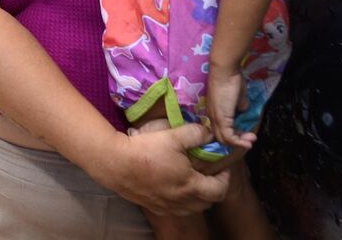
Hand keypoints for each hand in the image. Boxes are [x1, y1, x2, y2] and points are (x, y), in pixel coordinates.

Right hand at [102, 123, 230, 215]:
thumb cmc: (146, 150)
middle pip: (208, 203)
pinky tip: (172, 188)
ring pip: (192, 209)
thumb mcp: (173, 136)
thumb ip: (195, 133)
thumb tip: (209, 132)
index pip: (220, 190)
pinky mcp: (153, 207)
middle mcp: (181, 201)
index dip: (225, 179)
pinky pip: (175, 210)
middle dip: (213, 189)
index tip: (222, 167)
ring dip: (197, 198)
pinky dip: (180, 202)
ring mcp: (167, 206)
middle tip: (208, 174)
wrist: (115, 164)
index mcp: (190, 185)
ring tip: (191, 182)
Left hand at [207, 63, 256, 149]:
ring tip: (251, 141)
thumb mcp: (238, 97)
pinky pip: (228, 136)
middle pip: (222, 137)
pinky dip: (238, 142)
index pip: (221, 130)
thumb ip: (239, 106)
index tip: (246, 135)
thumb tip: (242, 110)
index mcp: (215, 111)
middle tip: (250, 140)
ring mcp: (215, 118)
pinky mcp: (221, 118)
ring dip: (239, 143)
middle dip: (238, 141)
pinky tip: (248, 142)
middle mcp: (212, 116)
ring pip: (224, 139)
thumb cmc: (231, 80)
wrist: (225, 71)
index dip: (234, 135)